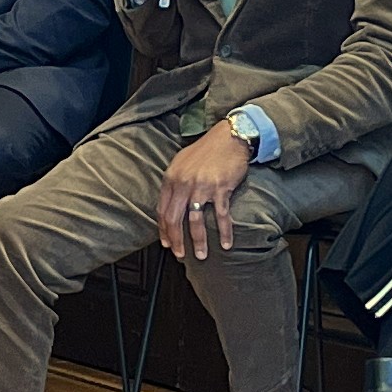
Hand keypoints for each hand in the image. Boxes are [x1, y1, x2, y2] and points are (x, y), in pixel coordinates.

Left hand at [156, 123, 253, 259]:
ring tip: (201, 255)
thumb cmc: (207, 150)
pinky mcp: (220, 188)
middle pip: (174, 219)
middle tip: (180, 255)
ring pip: (195, 222)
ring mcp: (202, 186)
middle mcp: (183, 183)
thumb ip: (175, 182)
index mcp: (171, 177)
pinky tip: (226, 243)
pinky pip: (220, 216)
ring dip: (198, 241)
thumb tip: (172, 204)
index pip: (162, 210)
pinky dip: (224, 232)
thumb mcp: (183, 162)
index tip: (167, 243)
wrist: (230, 137)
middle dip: (176, 241)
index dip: (164, 230)